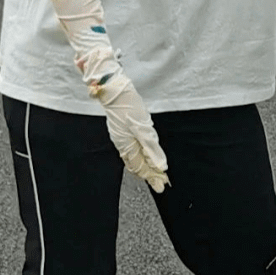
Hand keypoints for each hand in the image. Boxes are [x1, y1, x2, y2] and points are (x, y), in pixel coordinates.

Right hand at [92, 69, 169, 191]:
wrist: (114, 89)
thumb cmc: (127, 105)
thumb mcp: (144, 128)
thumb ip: (151, 149)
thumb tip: (160, 165)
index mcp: (126, 146)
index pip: (140, 167)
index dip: (152, 177)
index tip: (162, 184)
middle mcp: (122, 144)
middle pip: (136, 165)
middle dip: (149, 174)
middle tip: (161, 182)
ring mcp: (121, 137)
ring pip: (133, 158)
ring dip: (145, 166)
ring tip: (156, 173)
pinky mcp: (122, 131)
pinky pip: (131, 150)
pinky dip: (140, 157)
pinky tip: (144, 156)